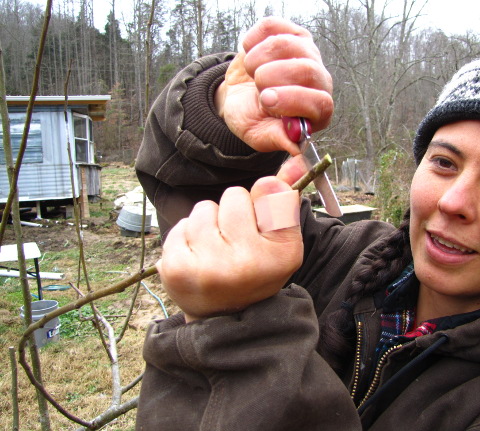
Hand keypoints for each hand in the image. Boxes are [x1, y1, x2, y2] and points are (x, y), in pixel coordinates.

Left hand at [156, 167, 303, 321]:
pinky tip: (198, 257)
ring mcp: (202, 267)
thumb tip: (289, 167)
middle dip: (231, 214)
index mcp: (272, 256)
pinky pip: (181, 225)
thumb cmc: (257, 273)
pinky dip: (188, 236)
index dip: (258, 207)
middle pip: (230, 197)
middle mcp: (237, 264)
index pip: (263, 192)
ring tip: (216, 251)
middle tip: (235, 244)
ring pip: (203, 209)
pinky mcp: (174, 268)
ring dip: (208, 224)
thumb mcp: (284, 244)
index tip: (258, 230)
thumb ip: (284, 205)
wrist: (224, 315)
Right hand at [216, 17, 332, 154]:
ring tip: (253, 74)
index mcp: (317, 111)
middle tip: (258, 89)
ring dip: (259, 60)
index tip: (266, 101)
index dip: (293, 100)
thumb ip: (277, 139)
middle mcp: (318, 80)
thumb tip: (295, 148)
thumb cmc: (254, 117)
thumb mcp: (260, 135)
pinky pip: (272, 26)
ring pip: (287, 44)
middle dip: (274, 78)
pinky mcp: (289, 31)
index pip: (321, 102)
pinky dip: (253, 41)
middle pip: (308, 69)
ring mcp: (306, 52)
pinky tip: (251, 55)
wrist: (239, 97)